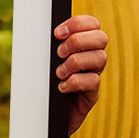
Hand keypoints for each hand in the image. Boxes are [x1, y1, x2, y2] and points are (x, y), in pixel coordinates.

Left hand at [54, 14, 107, 135]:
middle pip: (101, 38)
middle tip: (59, 53)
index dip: (78, 23)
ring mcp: (94, 75)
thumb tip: (36, 29)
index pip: (92, 24)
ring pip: (100, 58)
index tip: (57, 33)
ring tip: (58, 73)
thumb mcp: (44, 61)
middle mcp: (92, 58)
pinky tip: (61, 87)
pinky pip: (93, 81)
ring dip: (75, 62)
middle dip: (77, 41)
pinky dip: (75, 82)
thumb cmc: (43, 83)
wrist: (44, 114)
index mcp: (82, 45)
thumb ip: (48, 45)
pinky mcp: (92, 94)